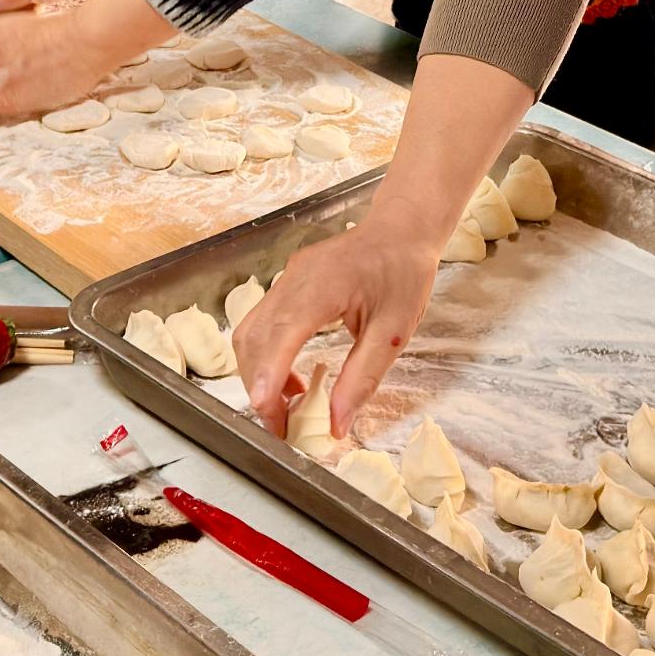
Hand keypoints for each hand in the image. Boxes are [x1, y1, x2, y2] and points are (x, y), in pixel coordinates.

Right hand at [233, 212, 444, 442]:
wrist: (400, 229)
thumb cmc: (402, 275)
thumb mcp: (393, 333)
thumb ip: (362, 379)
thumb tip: (336, 425)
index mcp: (322, 287)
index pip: (282, 333)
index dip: (268, 375)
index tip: (266, 412)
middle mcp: (294, 279)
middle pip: (254, 336)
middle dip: (259, 385)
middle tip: (279, 426)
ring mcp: (287, 277)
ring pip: (251, 331)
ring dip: (258, 372)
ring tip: (286, 406)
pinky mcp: (287, 281)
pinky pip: (262, 322)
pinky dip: (266, 355)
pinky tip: (291, 377)